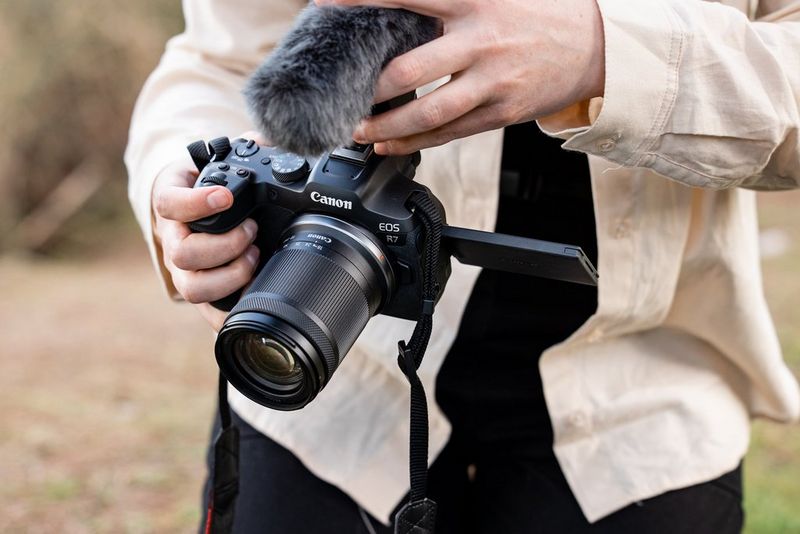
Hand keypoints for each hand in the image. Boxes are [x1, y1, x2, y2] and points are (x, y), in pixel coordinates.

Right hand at [152, 132, 264, 330]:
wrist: (200, 212)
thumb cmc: (210, 187)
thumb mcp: (220, 162)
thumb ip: (241, 149)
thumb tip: (261, 141)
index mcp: (172, 202)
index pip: (168, 203)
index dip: (195, 203)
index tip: (225, 196)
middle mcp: (173, 239)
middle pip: (182, 254)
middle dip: (223, 245)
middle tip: (252, 231)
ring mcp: (185, 270)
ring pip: (192, 287)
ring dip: (229, 276)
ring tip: (254, 256)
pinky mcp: (203, 292)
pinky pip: (208, 312)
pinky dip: (228, 312)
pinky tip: (250, 300)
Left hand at [317, 0, 604, 154]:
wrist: (597, 45)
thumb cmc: (541, 12)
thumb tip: (402, 1)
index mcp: (475, 0)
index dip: (361, 0)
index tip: (323, 4)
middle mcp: (482, 41)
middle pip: (411, 70)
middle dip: (371, 87)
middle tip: (342, 94)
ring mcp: (494, 82)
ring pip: (430, 113)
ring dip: (388, 126)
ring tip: (358, 131)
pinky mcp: (503, 113)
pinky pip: (451, 133)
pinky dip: (417, 143)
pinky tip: (391, 145)